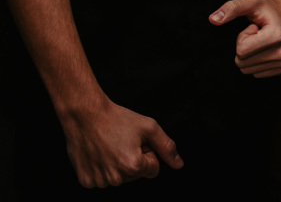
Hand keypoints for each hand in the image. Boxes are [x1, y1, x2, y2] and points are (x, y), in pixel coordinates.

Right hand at [60, 97, 182, 187]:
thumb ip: (167, 147)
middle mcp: (116, 178)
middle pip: (137, 175)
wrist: (85, 115)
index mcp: (133, 166)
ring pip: (121, 178)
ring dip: (119, 164)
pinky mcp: (86, 181)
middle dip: (134, 159)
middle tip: (123, 142)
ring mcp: (99, 181)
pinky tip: (100, 153)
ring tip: (111, 146)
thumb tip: (179, 164)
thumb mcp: (149, 127)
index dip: (148, 153)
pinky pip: (103, 179)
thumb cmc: (117, 119)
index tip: (137, 142)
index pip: (154, 169)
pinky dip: (103, 168)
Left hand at [209, 0, 280, 77]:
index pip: (240, 51)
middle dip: (244, 48)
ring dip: (251, 55)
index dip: (243, 37)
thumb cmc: (269, 7)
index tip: (255, 27)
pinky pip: (257, 73)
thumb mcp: (250, 2)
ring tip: (263, 40)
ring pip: (248, 70)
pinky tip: (268, 48)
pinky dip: (258, 61)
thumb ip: (231, 8)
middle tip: (258, 33)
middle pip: (242, 63)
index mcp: (276, 36)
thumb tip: (212, 19)